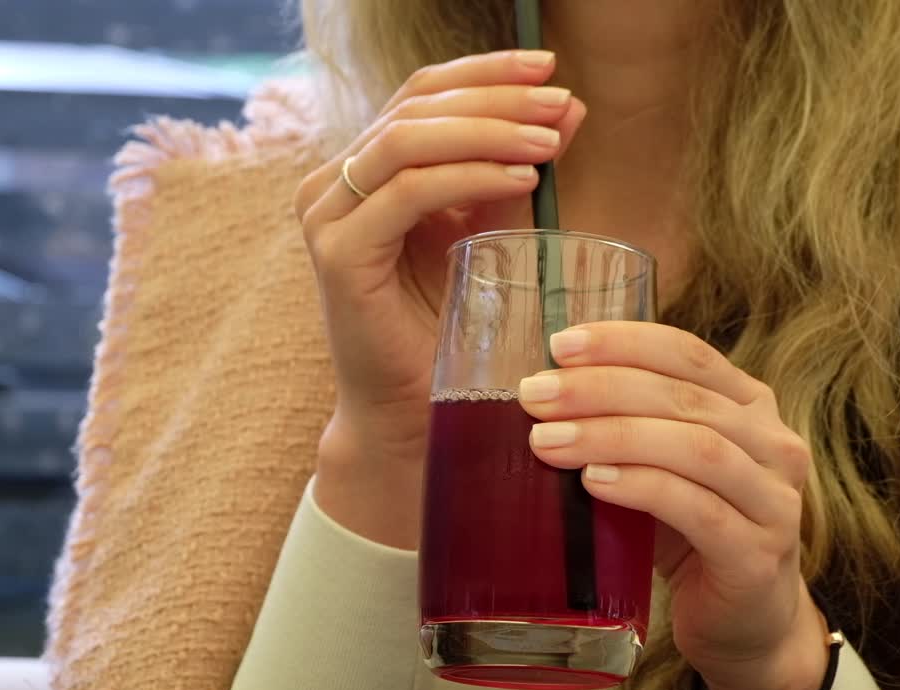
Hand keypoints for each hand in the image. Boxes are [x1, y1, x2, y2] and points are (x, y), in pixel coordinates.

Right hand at [293, 50, 586, 545]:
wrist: (416, 410)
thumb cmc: (452, 327)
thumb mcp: (493, 232)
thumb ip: (519, 169)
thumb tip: (569, 108)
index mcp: (370, 169)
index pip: (422, 94)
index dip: (484, 73)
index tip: (548, 68)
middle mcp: (337, 182)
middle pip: (415, 106)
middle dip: (494, 97)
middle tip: (557, 101)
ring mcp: (329, 215)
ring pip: (406, 139)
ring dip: (486, 131)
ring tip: (549, 141)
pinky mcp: (338, 254)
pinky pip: (405, 192)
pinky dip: (467, 177)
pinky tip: (521, 178)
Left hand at [519, 322, 830, 689]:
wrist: (746, 626)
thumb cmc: (692, 538)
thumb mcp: (664, 469)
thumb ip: (628, 428)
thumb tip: (540, 398)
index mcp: (751, 408)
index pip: (689, 354)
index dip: (624, 342)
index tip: (560, 345)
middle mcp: (774, 445)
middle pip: (685, 396)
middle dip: (602, 388)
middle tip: (536, 395)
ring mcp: (774, 501)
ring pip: (694, 447)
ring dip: (613, 435)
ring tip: (548, 440)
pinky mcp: (758, 555)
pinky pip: (697, 509)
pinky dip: (642, 488)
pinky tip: (595, 482)